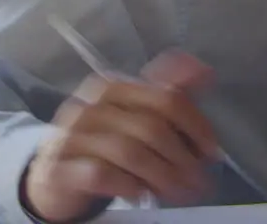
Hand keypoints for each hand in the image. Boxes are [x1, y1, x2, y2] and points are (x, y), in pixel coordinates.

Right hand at [24, 51, 219, 222]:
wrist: (54, 175)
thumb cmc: (106, 142)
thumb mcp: (139, 113)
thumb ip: (172, 92)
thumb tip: (206, 71)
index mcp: (113, 86)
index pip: (167, 99)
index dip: (196, 127)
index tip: (212, 153)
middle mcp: (89, 105)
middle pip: (151, 128)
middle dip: (183, 159)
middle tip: (200, 182)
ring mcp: (69, 135)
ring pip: (130, 153)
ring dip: (163, 177)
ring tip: (180, 192)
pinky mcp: (58, 167)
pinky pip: (101, 174)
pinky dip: (129, 185)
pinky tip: (142, 194)